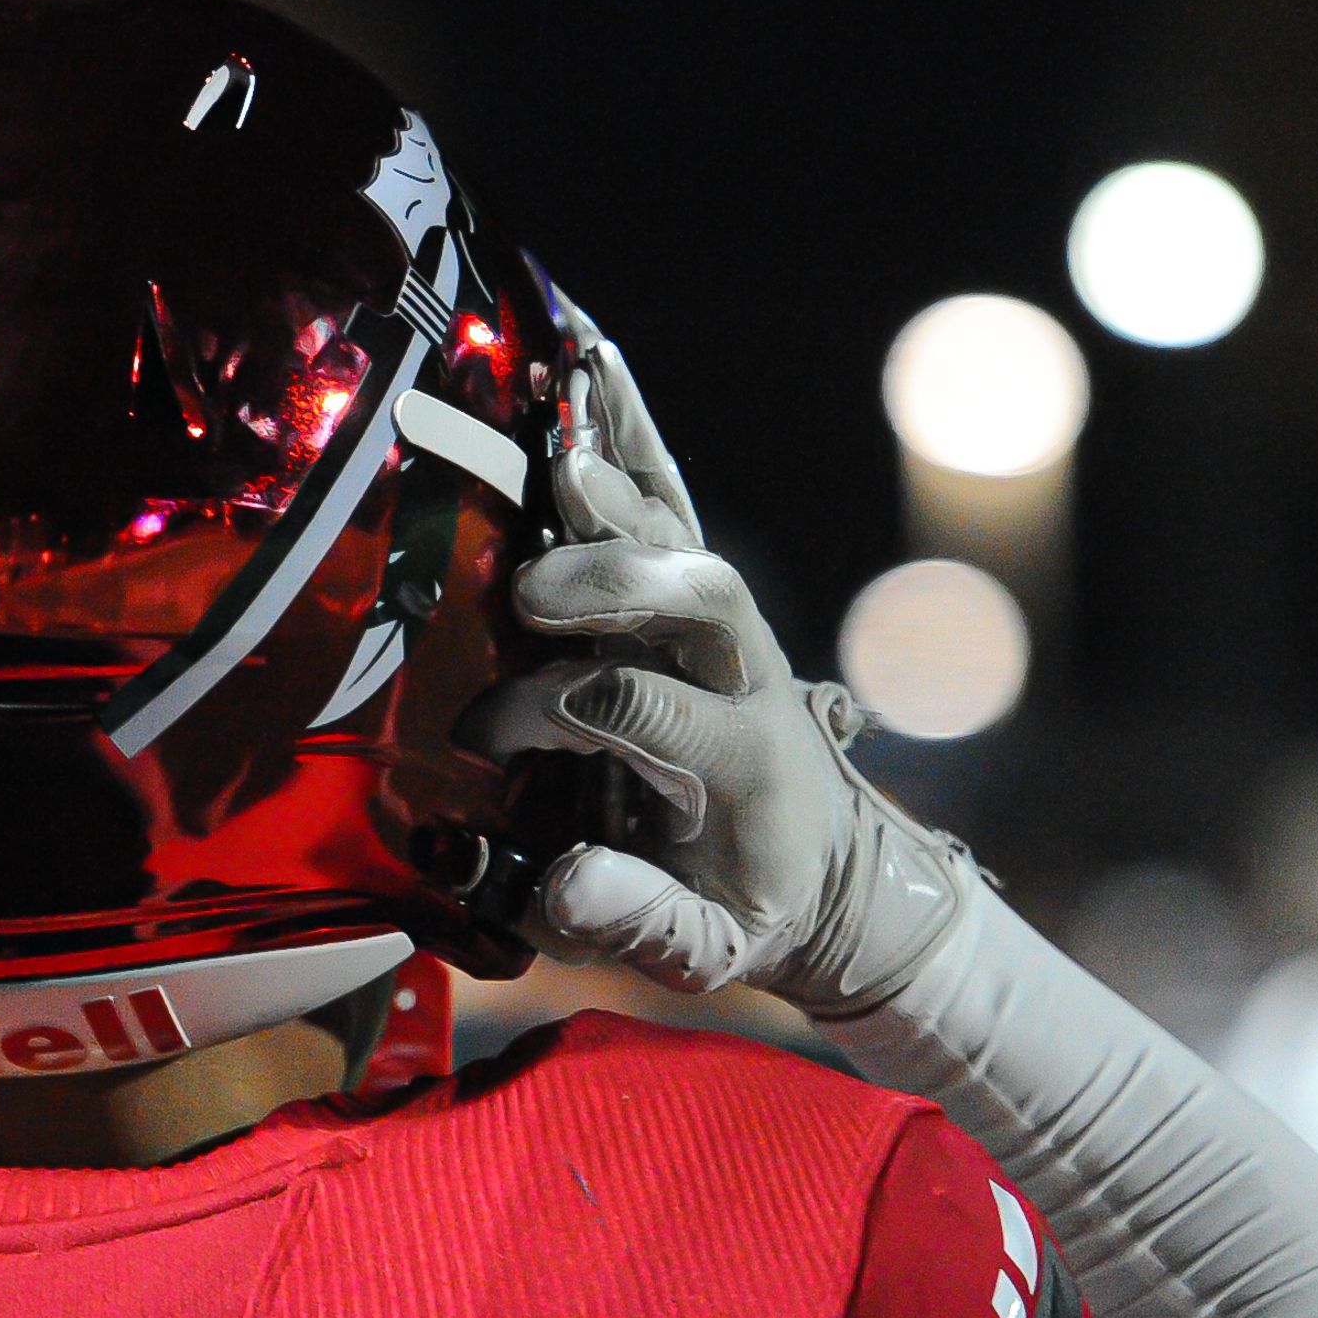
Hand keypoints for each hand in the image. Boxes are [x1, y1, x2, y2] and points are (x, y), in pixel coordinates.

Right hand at [470, 326, 976, 1015]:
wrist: (829, 873)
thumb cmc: (749, 913)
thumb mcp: (707, 953)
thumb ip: (638, 922)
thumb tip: (560, 886)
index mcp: (744, 765)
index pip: (649, 712)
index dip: (561, 711)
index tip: (488, 737)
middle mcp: (748, 681)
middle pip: (700, 600)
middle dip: (618, 580)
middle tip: (535, 588)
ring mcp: (732, 636)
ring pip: (686, 537)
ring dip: (620, 481)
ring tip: (557, 423)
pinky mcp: (708, 608)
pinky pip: (673, 507)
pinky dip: (630, 437)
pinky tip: (587, 364)